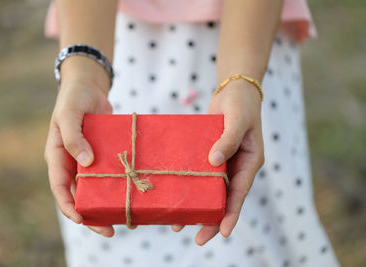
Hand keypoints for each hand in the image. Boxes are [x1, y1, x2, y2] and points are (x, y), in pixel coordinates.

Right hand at [44, 56, 115, 236]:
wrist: (89, 86)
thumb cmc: (74, 98)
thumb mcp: (69, 115)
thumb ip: (74, 138)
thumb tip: (85, 164)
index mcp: (58, 156)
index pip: (60, 188)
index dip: (69, 206)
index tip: (82, 220)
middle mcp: (72, 162)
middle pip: (80, 195)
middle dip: (92, 214)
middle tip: (109, 230)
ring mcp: (87, 159)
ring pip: (95, 188)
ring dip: (106, 203)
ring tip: (123, 218)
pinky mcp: (103, 154)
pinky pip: (108, 173)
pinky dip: (116, 184)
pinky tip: (131, 193)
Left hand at [171, 78, 264, 244]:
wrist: (232, 92)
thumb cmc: (240, 104)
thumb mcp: (237, 119)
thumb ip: (228, 139)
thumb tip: (215, 162)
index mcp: (250, 162)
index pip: (240, 192)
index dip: (232, 213)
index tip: (224, 232)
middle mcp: (237, 167)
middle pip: (225, 199)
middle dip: (213, 220)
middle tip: (198, 239)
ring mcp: (223, 164)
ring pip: (211, 192)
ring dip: (198, 207)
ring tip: (179, 224)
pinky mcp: (210, 157)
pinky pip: (201, 176)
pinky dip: (191, 187)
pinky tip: (176, 195)